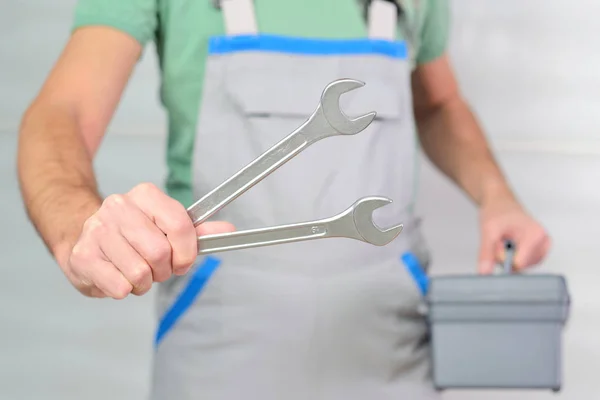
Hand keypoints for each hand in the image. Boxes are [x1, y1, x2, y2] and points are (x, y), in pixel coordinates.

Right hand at [63, 183, 234, 298]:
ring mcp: (97, 230)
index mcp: (145, 195)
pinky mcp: (82, 256)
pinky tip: (116, 276)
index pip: (180, 225)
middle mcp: (119, 206)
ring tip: (134, 272)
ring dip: (143, 283)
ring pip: (140, 273)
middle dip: (163, 270)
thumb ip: (197, 231)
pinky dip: (124, 290)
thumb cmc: (132, 237)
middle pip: (160, 252)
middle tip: (155, 268)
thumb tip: (228, 230)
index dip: (187, 252)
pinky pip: (120, 287)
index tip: (182, 261)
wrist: (85, 240)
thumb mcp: (165, 228)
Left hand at [477, 195, 550, 273]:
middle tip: (501, 240)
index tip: (499, 243)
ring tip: (506, 241)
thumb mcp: (487, 231)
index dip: (503, 257)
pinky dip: (513, 258)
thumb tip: (485, 272)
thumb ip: (486, 253)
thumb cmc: (498, 211)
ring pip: (520, 268)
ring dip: (508, 258)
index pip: (519, 264)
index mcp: (535, 234)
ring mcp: (543, 248)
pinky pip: (522, 265)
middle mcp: (544, 242)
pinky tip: (511, 245)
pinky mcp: (539, 253)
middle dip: (505, 257)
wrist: (501, 204)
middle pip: (520, 266)